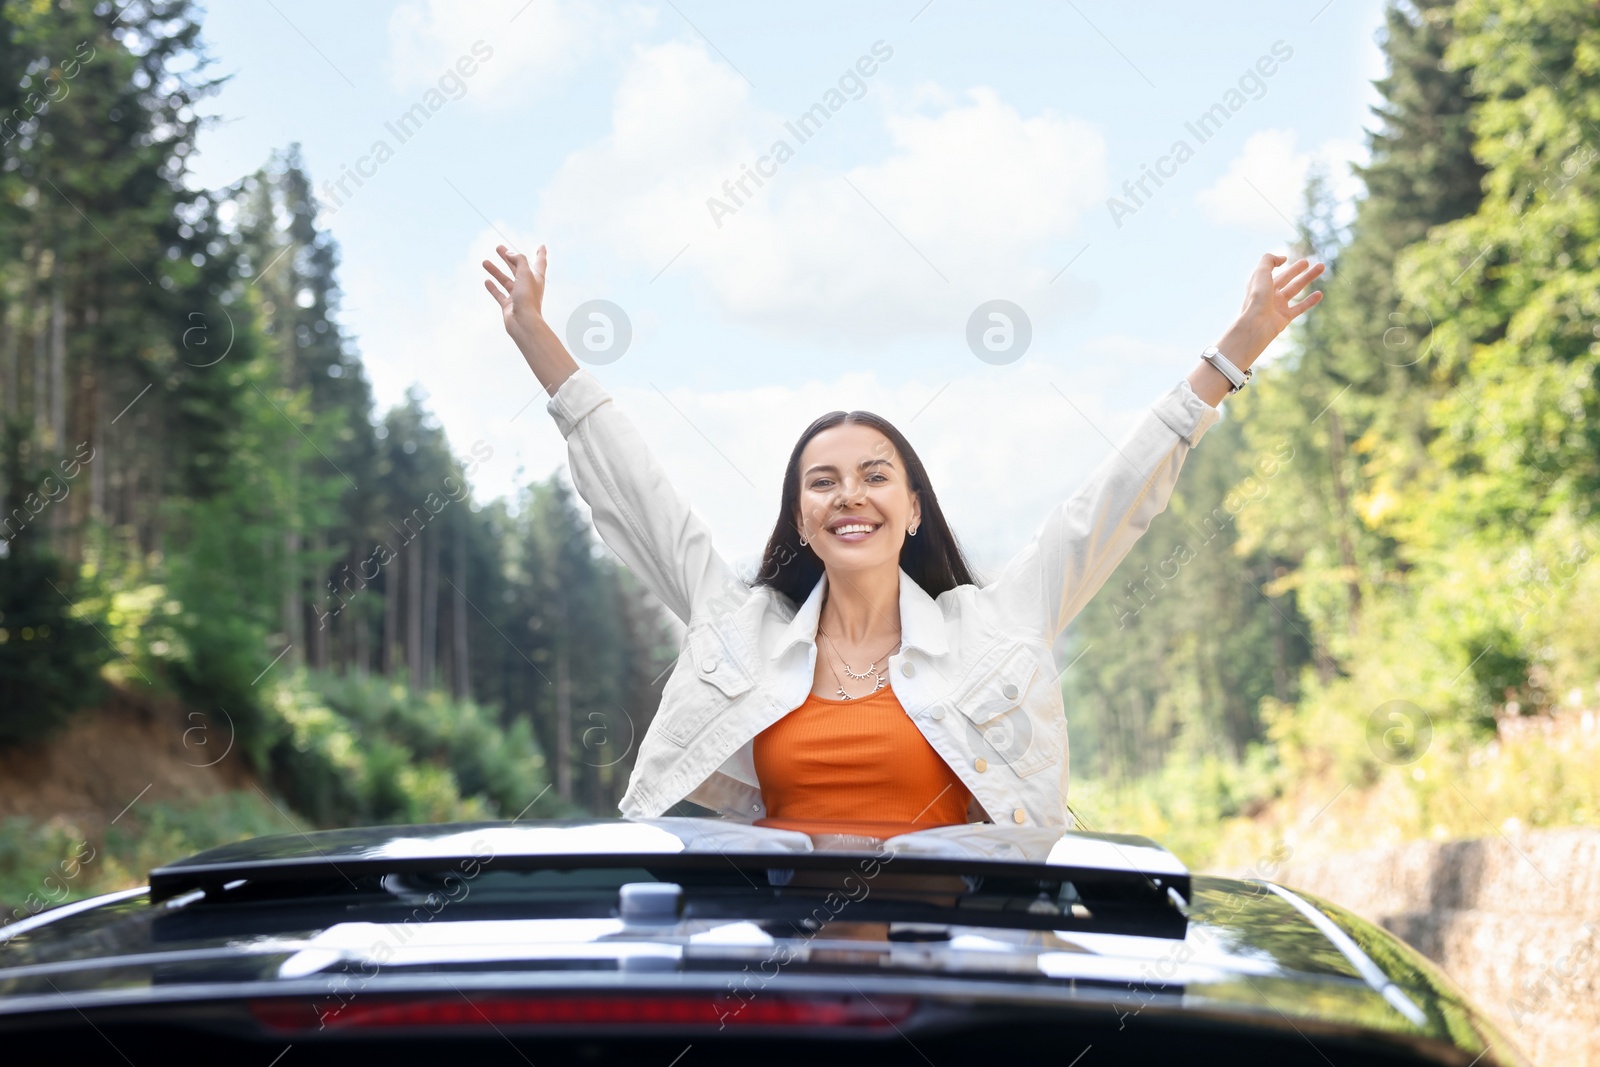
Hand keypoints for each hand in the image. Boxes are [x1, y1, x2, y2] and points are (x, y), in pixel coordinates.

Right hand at [482, 243, 546, 340]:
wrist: (523, 322)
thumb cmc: (528, 298)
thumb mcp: (525, 273)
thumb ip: (519, 260)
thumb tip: (510, 254)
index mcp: (536, 279)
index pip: (540, 263)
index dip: (541, 254)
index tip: (542, 246)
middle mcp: (528, 287)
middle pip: (518, 269)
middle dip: (509, 258)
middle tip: (499, 248)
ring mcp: (518, 297)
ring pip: (506, 280)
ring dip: (496, 271)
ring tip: (485, 262)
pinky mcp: (508, 306)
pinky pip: (499, 294)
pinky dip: (493, 288)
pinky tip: (486, 281)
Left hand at [1189, 253, 1326, 406]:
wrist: (1256, 325)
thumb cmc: (1257, 298)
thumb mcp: (1260, 273)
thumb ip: (1269, 260)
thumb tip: (1283, 258)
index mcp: (1260, 284)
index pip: (1270, 271)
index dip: (1277, 264)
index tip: (1286, 258)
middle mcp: (1268, 294)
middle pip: (1286, 279)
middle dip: (1298, 270)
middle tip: (1309, 262)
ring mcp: (1277, 306)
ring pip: (1295, 289)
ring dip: (1308, 278)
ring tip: (1321, 267)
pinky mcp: (1285, 318)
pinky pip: (1300, 307)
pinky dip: (1310, 300)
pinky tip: (1320, 294)